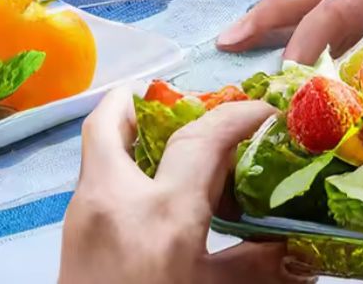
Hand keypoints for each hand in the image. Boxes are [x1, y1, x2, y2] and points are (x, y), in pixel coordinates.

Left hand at [60, 89, 310, 283]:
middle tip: (175, 97)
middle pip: (110, 120)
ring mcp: (81, 213)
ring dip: (125, 130)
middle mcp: (113, 200)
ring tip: (162, 133)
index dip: (236, 117)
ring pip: (96, 147)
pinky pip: (94, 178)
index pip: (201, 142)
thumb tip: (292, 247)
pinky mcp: (70, 233)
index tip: (263, 110)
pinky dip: (118, 165)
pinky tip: (144, 184)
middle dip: (139, 99)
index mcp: (160, 217)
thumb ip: (251, 269)